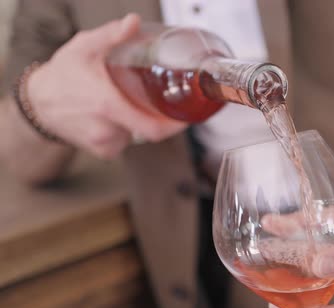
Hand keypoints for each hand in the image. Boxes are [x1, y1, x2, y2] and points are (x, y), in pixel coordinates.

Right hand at [27, 14, 186, 158]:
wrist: (38, 103)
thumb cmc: (62, 75)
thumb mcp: (85, 48)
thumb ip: (111, 35)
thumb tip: (134, 22)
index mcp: (107, 106)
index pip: (153, 129)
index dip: (175, 127)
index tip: (187, 118)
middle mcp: (106, 129)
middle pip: (148, 129)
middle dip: (156, 115)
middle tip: (157, 99)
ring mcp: (104, 143)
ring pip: (137, 133)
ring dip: (139, 119)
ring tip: (126, 101)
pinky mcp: (102, 151)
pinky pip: (125, 141)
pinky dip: (126, 129)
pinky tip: (115, 114)